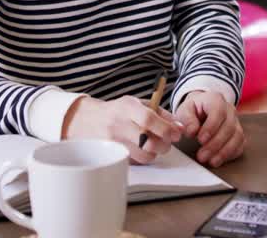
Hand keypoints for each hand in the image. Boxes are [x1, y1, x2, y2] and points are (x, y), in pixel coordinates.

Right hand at [63, 95, 182, 164]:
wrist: (87, 121)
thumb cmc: (118, 112)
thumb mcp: (137, 104)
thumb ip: (161, 113)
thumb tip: (179, 128)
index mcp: (127, 107)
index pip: (149, 119)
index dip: (166, 129)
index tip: (176, 134)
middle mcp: (118, 125)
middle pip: (147, 142)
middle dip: (164, 145)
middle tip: (167, 142)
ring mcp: (113, 143)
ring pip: (143, 156)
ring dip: (154, 153)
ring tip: (152, 145)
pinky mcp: (111, 156)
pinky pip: (134, 162)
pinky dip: (142, 158)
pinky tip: (138, 149)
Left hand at [176, 90, 245, 166]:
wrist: (201, 109)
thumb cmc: (193, 110)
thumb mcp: (184, 110)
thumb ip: (187, 119)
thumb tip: (193, 131)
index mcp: (215, 99)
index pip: (218, 112)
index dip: (211, 127)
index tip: (200, 140)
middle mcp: (229, 109)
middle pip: (229, 127)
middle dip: (215, 144)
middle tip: (202, 156)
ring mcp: (236, 121)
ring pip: (237, 137)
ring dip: (225, 151)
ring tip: (211, 161)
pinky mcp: (238, 133)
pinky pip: (240, 144)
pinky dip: (231, 154)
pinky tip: (219, 160)